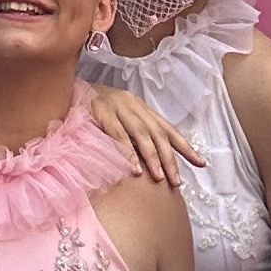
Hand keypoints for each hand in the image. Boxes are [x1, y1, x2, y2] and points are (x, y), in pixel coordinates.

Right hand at [87, 82, 202, 188]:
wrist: (69, 88)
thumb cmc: (97, 109)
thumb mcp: (121, 118)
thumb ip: (136, 134)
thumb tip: (153, 160)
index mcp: (142, 108)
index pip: (168, 129)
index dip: (185, 147)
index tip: (201, 164)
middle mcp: (134, 106)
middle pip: (158, 134)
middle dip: (169, 159)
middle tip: (176, 181)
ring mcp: (118, 108)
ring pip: (141, 135)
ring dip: (152, 157)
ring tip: (159, 177)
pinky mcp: (102, 113)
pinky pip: (118, 135)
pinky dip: (127, 153)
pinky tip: (133, 169)